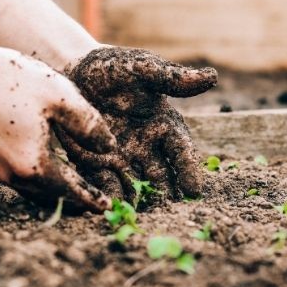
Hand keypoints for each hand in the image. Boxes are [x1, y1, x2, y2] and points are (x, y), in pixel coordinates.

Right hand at [0, 47, 115, 211]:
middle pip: (52, 197)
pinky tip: (49, 171)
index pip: (71, 191)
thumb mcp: (60, 97)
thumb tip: (109, 148)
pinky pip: (21, 181)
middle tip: (95, 202)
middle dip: (75, 201)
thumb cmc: (11, 80)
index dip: (91, 199)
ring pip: (35, 192)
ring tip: (75, 190)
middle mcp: (13, 175)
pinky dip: (40, 182)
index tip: (107, 207)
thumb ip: (89, 125)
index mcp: (34, 165)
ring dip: (56, 193)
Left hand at [58, 47, 216, 200]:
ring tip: (142, 218)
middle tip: (170, 214)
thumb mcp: (141, 69)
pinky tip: (112, 208)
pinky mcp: (97, 164)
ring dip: (140, 201)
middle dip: (166, 195)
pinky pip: (106, 184)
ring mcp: (123, 158)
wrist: (74, 72)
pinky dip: (110, 196)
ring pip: (136, 185)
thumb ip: (171, 78)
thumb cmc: (113, 68)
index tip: (194, 191)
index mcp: (164, 125)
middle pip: (161, 176)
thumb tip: (211, 77)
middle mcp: (147, 147)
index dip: (188, 170)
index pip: (181, 152)